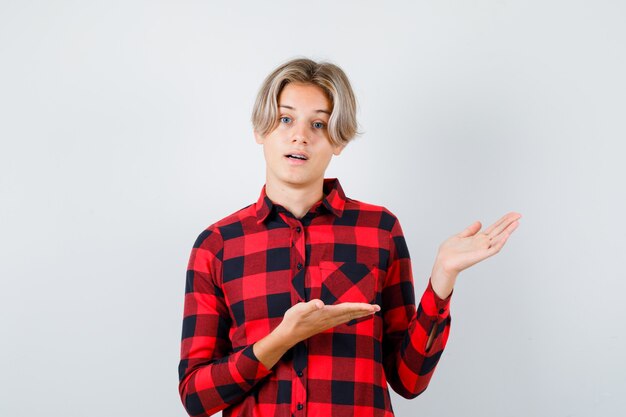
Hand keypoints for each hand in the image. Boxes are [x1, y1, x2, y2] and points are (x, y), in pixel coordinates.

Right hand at [253, 300, 378, 368]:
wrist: (288, 335)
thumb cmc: (293, 321)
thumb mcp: (299, 310)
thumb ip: (310, 306)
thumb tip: (319, 304)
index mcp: (327, 314)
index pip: (347, 309)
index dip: (359, 308)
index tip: (371, 307)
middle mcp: (330, 319)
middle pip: (351, 314)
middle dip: (364, 311)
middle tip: (377, 308)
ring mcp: (328, 322)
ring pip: (348, 317)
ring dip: (359, 313)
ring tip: (369, 311)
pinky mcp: (325, 323)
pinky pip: (343, 318)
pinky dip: (351, 315)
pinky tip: (352, 315)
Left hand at [430, 212, 521, 297]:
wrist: (443, 262)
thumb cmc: (449, 252)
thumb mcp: (460, 236)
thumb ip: (470, 230)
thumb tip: (479, 222)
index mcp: (478, 238)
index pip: (494, 227)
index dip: (503, 220)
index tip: (512, 214)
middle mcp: (483, 243)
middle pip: (499, 230)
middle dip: (508, 222)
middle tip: (519, 214)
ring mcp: (483, 249)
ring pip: (499, 238)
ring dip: (508, 231)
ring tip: (516, 222)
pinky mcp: (481, 255)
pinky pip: (493, 249)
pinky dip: (500, 243)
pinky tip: (506, 236)